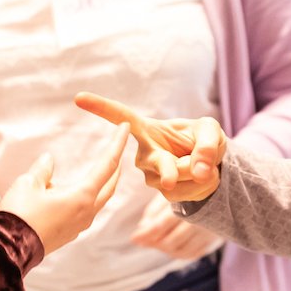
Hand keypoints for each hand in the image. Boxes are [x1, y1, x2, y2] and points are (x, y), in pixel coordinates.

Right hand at [0, 122, 127, 253]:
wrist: (9, 250)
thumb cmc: (20, 214)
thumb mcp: (28, 183)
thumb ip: (43, 169)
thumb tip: (49, 160)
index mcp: (82, 196)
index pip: (107, 165)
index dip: (117, 144)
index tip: (126, 128)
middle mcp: (87, 212)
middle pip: (109, 185)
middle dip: (115, 166)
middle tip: (117, 149)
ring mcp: (79, 225)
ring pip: (98, 199)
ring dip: (102, 183)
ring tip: (99, 169)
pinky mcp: (69, 233)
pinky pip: (85, 211)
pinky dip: (87, 196)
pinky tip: (75, 192)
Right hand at [74, 92, 223, 202]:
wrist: (208, 165)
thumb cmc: (203, 139)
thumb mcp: (212, 133)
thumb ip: (207, 147)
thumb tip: (198, 170)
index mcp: (148, 129)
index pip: (122, 117)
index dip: (101, 107)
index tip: (79, 97)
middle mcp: (143, 153)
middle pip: (157, 162)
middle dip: (171, 170)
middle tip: (176, 179)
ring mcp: (150, 175)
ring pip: (178, 179)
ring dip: (199, 174)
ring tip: (203, 164)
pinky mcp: (162, 192)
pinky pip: (185, 193)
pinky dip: (202, 186)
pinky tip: (201, 178)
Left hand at [131, 194, 222, 258]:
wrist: (221, 185)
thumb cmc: (191, 186)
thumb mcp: (173, 191)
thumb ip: (156, 210)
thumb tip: (142, 228)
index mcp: (188, 203)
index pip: (163, 223)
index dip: (147, 233)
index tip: (134, 238)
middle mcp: (200, 219)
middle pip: (171, 241)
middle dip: (154, 243)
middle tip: (141, 240)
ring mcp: (208, 231)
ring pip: (181, 250)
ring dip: (164, 249)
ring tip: (153, 243)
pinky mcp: (214, 238)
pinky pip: (193, 253)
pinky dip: (178, 253)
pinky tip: (169, 248)